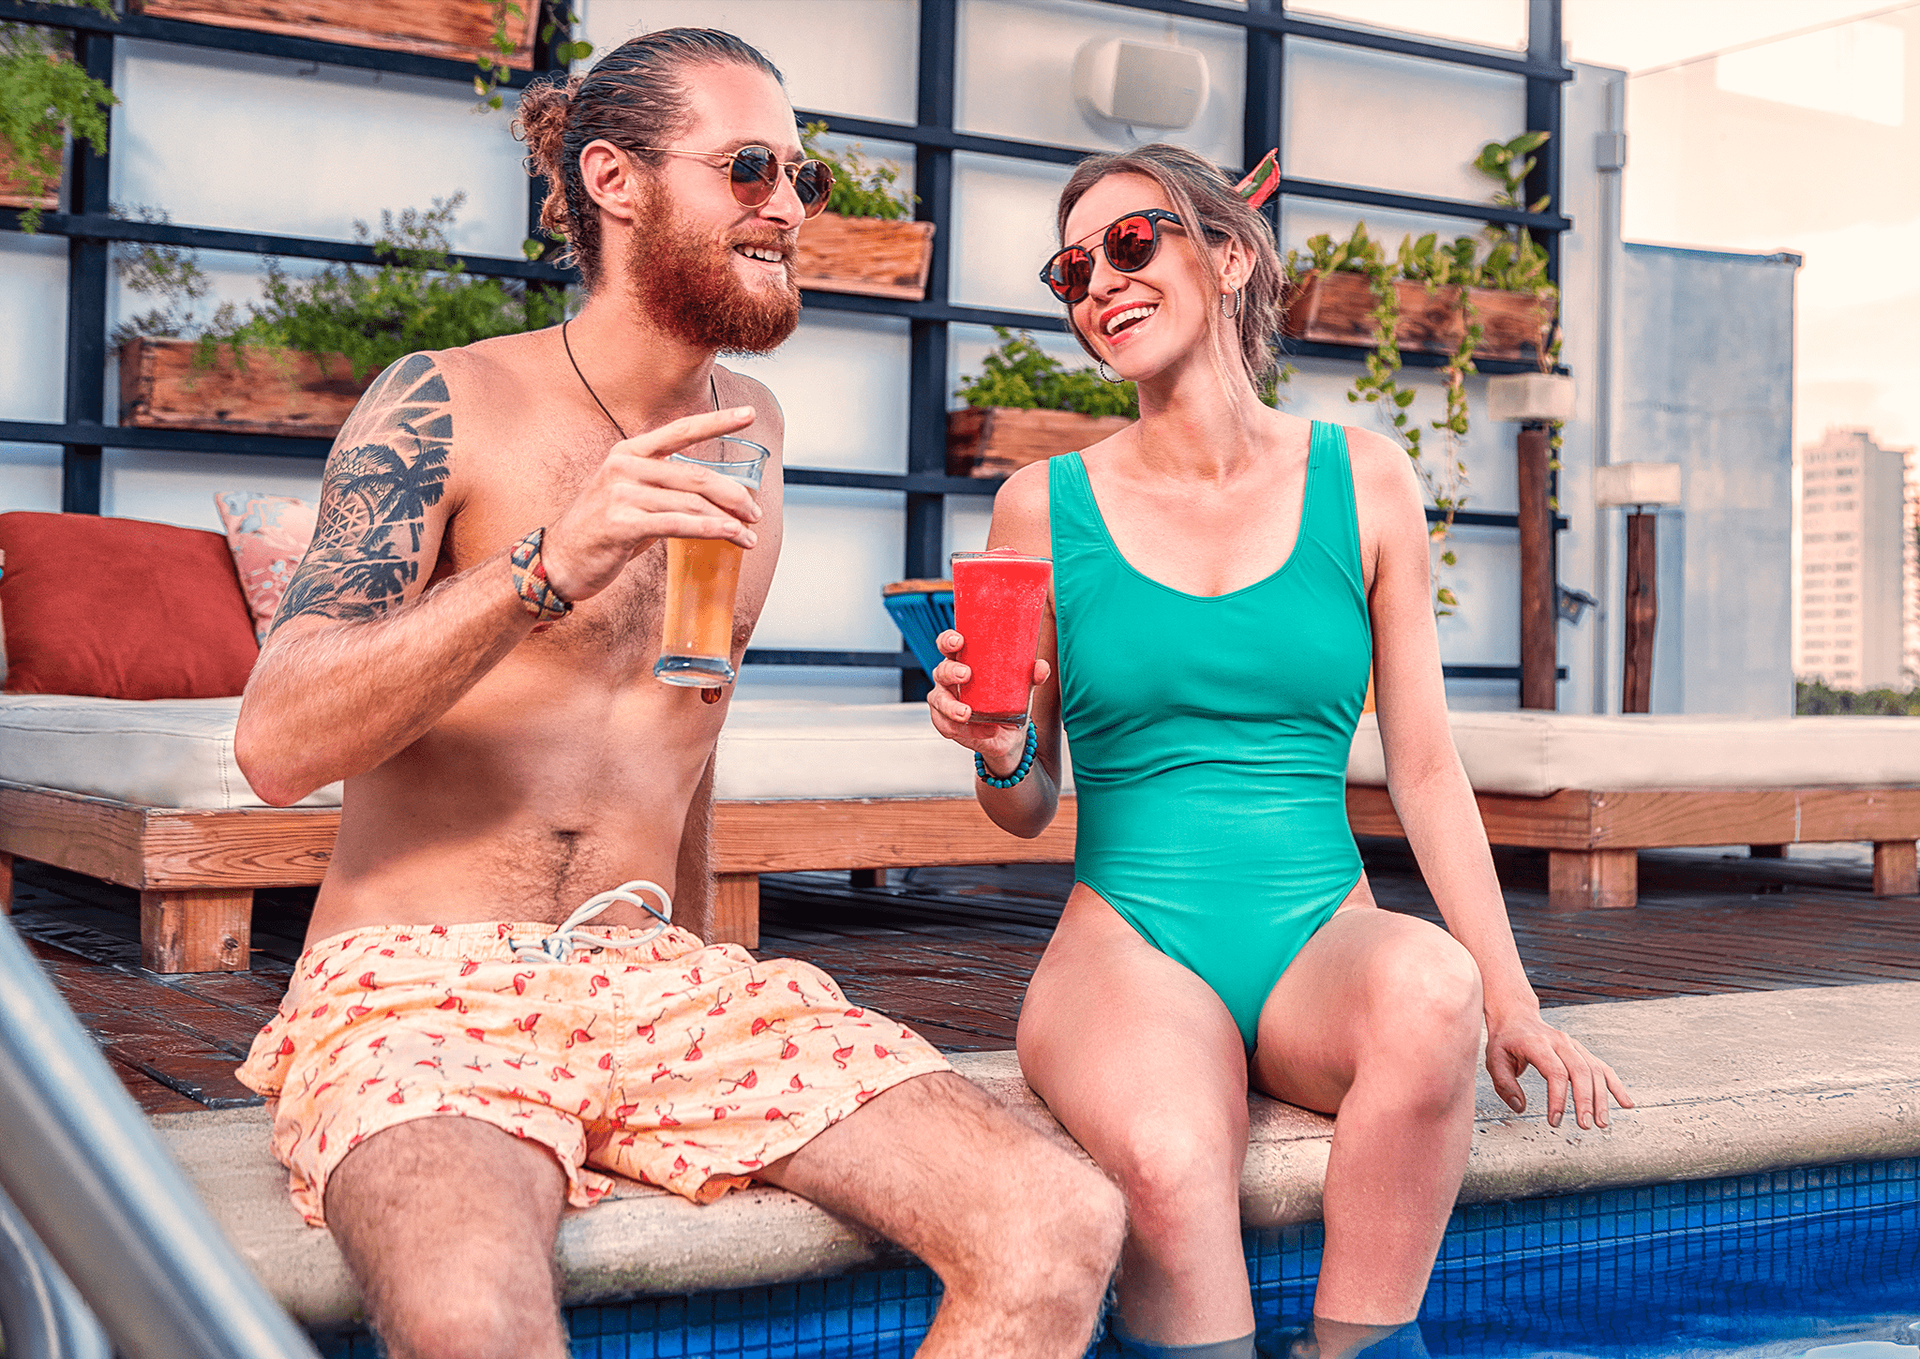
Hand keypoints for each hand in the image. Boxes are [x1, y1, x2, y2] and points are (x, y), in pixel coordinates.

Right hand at [540, 406, 762, 604]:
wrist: (558, 561)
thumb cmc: (600, 531)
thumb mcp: (630, 498)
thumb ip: (664, 489)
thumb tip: (713, 498)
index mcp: (628, 453)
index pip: (680, 430)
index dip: (717, 421)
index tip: (749, 414)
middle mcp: (625, 466)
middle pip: (696, 476)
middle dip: (734, 496)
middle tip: (755, 513)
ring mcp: (621, 494)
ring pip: (692, 503)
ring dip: (728, 521)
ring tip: (748, 536)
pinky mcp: (622, 524)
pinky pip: (678, 524)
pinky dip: (710, 530)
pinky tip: (729, 535)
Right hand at [925, 629, 1050, 778]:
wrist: (1008, 735)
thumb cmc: (1008, 701)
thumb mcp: (1021, 687)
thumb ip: (1031, 676)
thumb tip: (1041, 668)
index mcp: (963, 661)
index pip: (948, 645)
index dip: (948, 640)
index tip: (959, 641)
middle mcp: (948, 678)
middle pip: (941, 670)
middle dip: (951, 672)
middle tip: (966, 675)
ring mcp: (943, 700)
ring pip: (938, 700)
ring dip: (951, 707)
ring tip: (967, 714)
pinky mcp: (945, 722)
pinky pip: (946, 725)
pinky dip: (966, 729)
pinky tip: (984, 730)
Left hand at [1486, 1011, 1633, 1129]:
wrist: (1516, 1017)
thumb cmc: (1505, 1041)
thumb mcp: (1493, 1060)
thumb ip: (1505, 1084)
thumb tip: (1520, 1108)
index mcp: (1537, 1043)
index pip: (1555, 1072)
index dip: (1558, 1098)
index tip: (1555, 1120)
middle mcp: (1560, 1042)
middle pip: (1580, 1071)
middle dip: (1585, 1100)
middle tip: (1584, 1125)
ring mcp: (1574, 1045)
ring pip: (1595, 1070)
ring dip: (1601, 1098)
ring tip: (1601, 1123)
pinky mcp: (1582, 1051)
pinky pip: (1603, 1068)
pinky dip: (1616, 1086)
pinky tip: (1626, 1103)